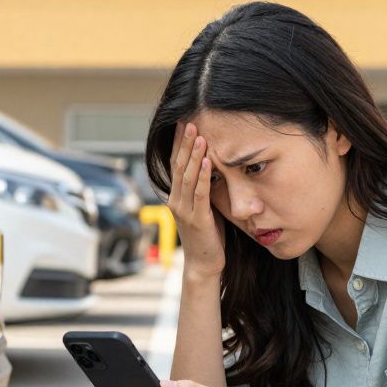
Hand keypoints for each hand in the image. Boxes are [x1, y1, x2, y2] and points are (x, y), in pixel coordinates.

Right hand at [168, 123, 225, 279]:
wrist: (204, 265)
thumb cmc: (207, 236)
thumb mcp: (203, 208)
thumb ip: (202, 190)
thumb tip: (211, 168)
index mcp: (176, 197)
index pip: (175, 164)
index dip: (179, 144)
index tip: (183, 123)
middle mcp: (176, 201)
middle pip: (178, 166)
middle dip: (184, 143)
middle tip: (189, 120)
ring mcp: (184, 211)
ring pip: (187, 177)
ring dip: (193, 154)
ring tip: (199, 135)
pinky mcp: (197, 219)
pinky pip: (199, 194)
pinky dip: (202, 176)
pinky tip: (206, 161)